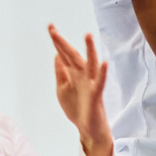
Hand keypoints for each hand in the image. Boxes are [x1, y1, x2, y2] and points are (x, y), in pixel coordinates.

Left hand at [49, 24, 111, 155]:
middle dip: (63, 43)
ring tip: (87, 36)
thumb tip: (57, 55)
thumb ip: (61, 73)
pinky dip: (102, 72)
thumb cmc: (77, 109)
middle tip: (52, 29)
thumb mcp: (62, 89)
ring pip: (90, 64)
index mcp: (73, 74)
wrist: (87, 129)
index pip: (64, 54)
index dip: (57, 42)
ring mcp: (90, 84)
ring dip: (90, 50)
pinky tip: (104, 63)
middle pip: (72, 56)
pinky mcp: (96, 95)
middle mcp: (82, 75)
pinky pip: (100, 82)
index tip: (51, 27)